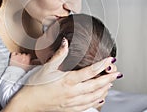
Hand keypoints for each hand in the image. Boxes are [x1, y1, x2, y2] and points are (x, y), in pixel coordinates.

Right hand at [3, 38, 121, 111]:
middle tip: (117, 73)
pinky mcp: (70, 109)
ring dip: (104, 90)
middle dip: (108, 78)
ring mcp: (72, 102)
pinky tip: (101, 98)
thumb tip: (65, 42)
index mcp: (67, 80)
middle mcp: (72, 92)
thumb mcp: (47, 68)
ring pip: (94, 97)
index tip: (110, 60)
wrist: (29, 103)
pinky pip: (88, 106)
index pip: (90, 72)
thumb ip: (59, 55)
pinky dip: (97, 101)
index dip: (102, 65)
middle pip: (96, 85)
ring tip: (111, 83)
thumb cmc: (36, 85)